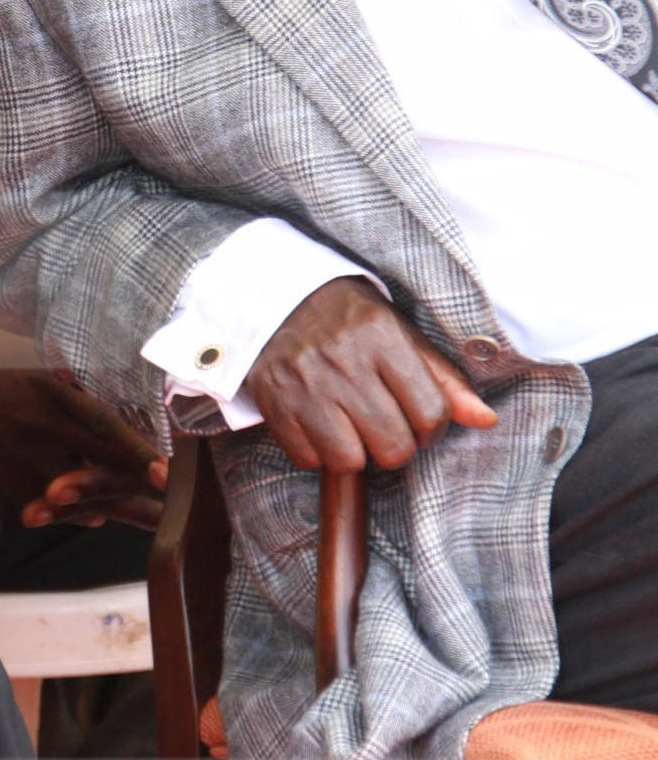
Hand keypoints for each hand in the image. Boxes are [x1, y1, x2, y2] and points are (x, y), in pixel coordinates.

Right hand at [0, 351, 167, 532]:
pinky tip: (97, 517)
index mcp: (50, 387)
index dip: (138, 451)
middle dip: (140, 488)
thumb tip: (106, 360)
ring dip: (115, 507)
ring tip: (152, 520)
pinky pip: (46, 502)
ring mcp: (22, 455)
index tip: (168, 472)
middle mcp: (40, 426)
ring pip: (77, 492)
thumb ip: (68, 359)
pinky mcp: (4, 474)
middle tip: (177, 507)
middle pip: (99, 466)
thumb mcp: (28, 340)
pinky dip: (73, 511)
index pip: (104, 424)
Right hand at [248, 277, 497, 472]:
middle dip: (395, 446)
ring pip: (349, 460)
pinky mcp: (273, 400)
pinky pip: (307, 459)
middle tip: (383, 425)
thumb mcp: (402, 335)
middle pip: (393, 447)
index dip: (432, 428)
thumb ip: (445, 380)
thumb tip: (487, 419)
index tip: (418, 418)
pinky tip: (318, 425)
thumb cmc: (352, 322)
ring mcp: (304, 382)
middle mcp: (342, 359)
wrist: (278, 298)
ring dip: (355, 453)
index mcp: (381, 336)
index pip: (430, 414)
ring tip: (350, 426)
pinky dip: (317, 452)